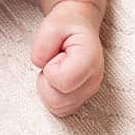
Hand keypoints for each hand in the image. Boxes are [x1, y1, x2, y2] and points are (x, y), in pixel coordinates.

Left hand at [31, 0, 105, 117]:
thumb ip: (43, 44)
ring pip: (58, 108)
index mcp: (90, 59)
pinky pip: (59, 109)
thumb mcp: (51, 25)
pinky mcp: (80, 99)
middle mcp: (93, 80)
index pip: (62, 82)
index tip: (56, 55)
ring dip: (49, 89)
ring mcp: (88, 92)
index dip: (50, 69)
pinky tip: (57, 78)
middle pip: (58, 101)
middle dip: (47, 82)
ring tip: (56, 69)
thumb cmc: (67, 25)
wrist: (78, 25)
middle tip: (54, 62)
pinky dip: (53, 95)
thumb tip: (40, 64)